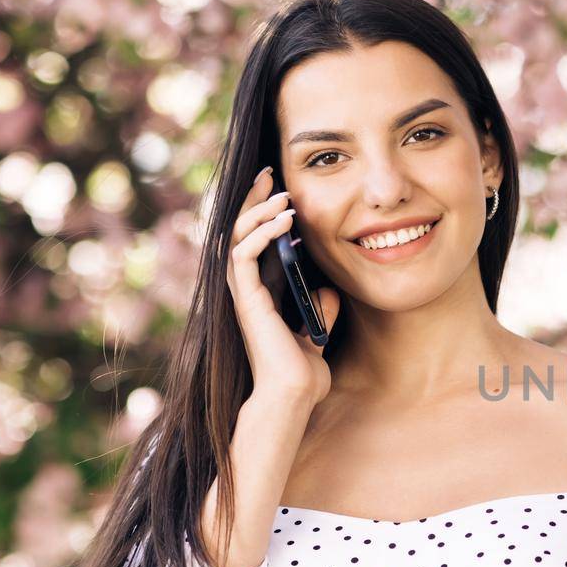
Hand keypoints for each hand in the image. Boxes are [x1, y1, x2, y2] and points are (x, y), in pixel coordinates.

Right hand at [226, 167, 340, 407]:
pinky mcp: (246, 299)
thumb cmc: (304, 369)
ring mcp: (243, 293)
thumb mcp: (318, 329)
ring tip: (283, 194)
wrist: (295, 394)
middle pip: (239, 231)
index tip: (283, 192)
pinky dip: (263, 233)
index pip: (255, 241)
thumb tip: (329, 289)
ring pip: (237, 236)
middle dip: (253, 199)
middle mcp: (246, 289)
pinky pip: (245, 254)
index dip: (265, 213)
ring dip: (259, 211)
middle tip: (268, 172)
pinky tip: (284, 221)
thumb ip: (320, 307)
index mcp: (260, 293)